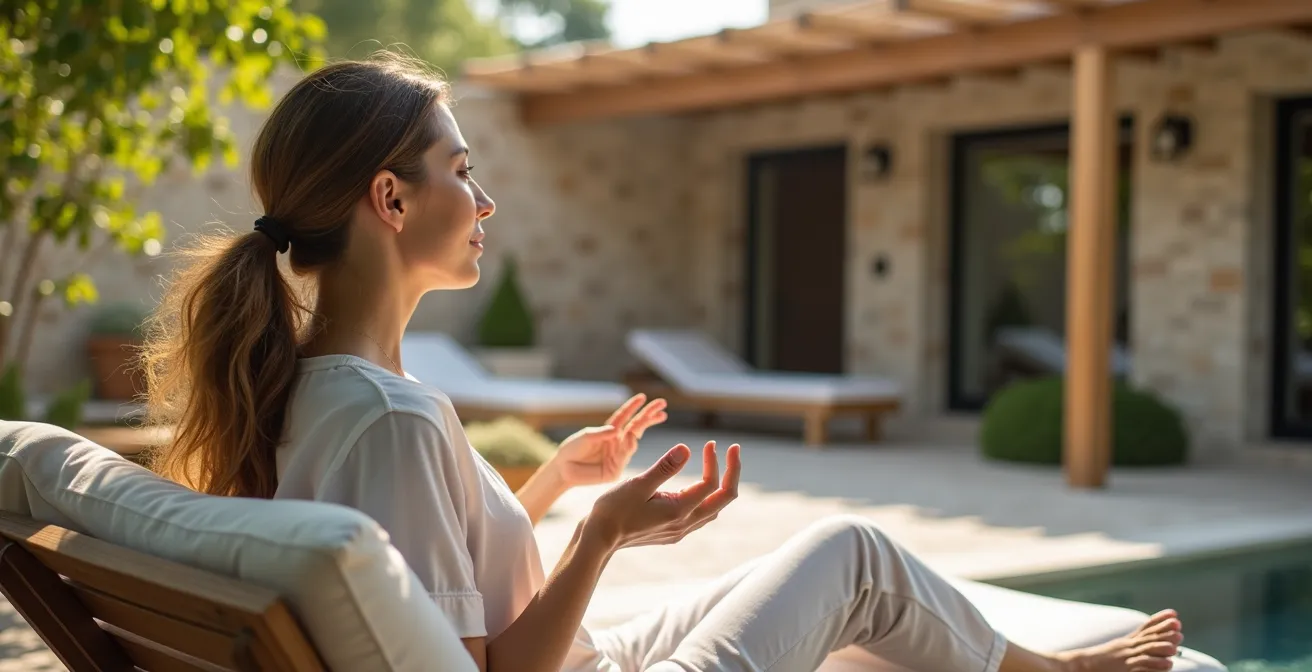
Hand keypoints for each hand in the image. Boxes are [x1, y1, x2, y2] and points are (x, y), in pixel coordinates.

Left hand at [552, 394, 667, 487]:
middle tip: (663, 404)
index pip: (624, 416)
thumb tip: (616, 430)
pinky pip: (624, 457)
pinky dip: (628, 446)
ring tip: (657, 416)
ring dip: (643, 427)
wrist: (563, 470)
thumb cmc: (572, 450)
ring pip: (633, 440)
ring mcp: (617, 455)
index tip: (643, 397)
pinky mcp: (615, 470)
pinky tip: (632, 438)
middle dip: (648, 415)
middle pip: (635, 426)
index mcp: (609, 431)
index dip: (633, 406)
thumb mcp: (584, 437)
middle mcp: (616, 442)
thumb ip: (599, 434)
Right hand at [583, 441, 740, 551]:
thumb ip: (664, 468)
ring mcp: (679, 531)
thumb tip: (686, 449)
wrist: (597, 540)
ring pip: (714, 509)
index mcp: (679, 511)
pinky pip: (701, 515)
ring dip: (721, 486)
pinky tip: (698, 486)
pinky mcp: (672, 532)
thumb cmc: (613, 510)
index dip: (715, 461)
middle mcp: (684, 524)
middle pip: (724, 500)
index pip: (712, 484)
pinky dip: (708, 497)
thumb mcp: (637, 484)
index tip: (710, 442)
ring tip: (720, 465)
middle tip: (734, 450)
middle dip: (732, 473)